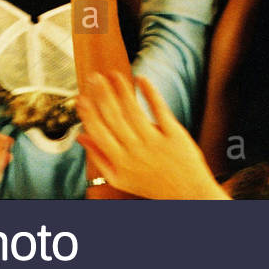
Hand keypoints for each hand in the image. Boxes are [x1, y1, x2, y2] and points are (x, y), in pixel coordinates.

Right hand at [77, 73, 227, 198]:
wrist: (187, 194)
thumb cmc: (151, 184)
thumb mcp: (119, 178)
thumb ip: (98, 157)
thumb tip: (81, 137)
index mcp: (119, 161)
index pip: (98, 131)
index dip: (87, 112)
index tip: (81, 96)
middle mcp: (135, 150)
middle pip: (114, 116)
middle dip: (102, 94)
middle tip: (94, 77)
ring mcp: (154, 141)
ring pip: (133, 110)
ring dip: (122, 89)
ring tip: (113, 74)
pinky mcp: (174, 134)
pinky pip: (159, 109)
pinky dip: (149, 93)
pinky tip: (141, 79)